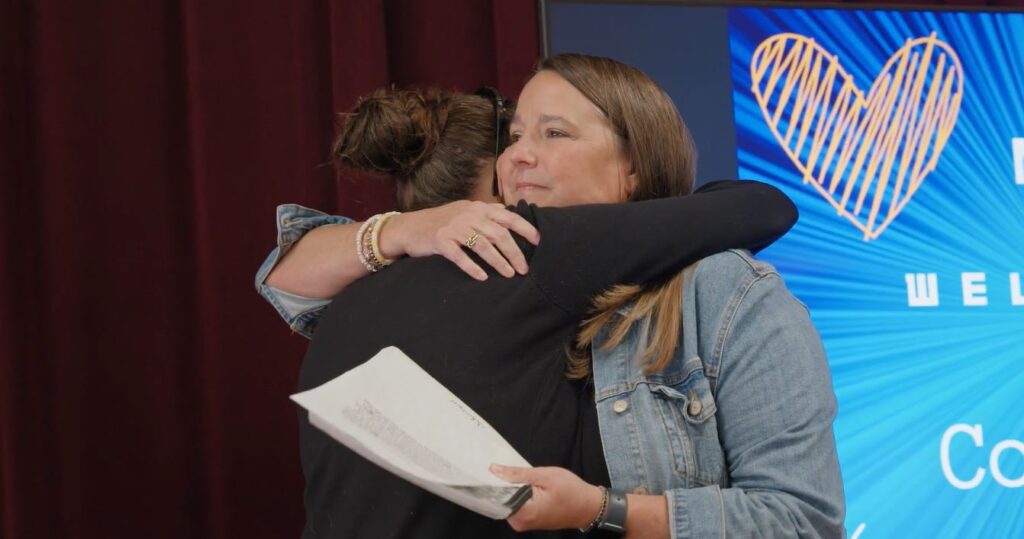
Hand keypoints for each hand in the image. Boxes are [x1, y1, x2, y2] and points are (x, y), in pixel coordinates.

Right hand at [385, 200, 539, 280]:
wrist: (410, 227)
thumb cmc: (442, 221)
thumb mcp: (465, 211)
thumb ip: (486, 213)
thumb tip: (507, 214)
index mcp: (478, 208)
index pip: (508, 217)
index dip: (525, 228)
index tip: (538, 242)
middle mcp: (468, 215)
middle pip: (498, 234)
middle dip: (514, 252)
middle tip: (525, 269)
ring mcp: (454, 228)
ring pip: (482, 245)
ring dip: (499, 261)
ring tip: (510, 274)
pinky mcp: (441, 241)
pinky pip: (460, 256)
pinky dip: (472, 267)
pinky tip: (482, 278)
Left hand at [490, 464, 603, 531]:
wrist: (588, 507)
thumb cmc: (571, 490)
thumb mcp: (545, 475)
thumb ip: (518, 474)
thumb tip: (494, 470)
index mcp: (523, 513)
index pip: (495, 498)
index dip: (489, 482)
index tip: (483, 468)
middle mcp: (519, 522)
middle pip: (498, 500)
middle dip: (497, 484)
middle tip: (495, 465)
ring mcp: (523, 523)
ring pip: (506, 502)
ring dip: (506, 488)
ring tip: (506, 471)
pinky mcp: (527, 520)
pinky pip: (514, 505)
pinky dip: (513, 493)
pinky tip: (515, 482)